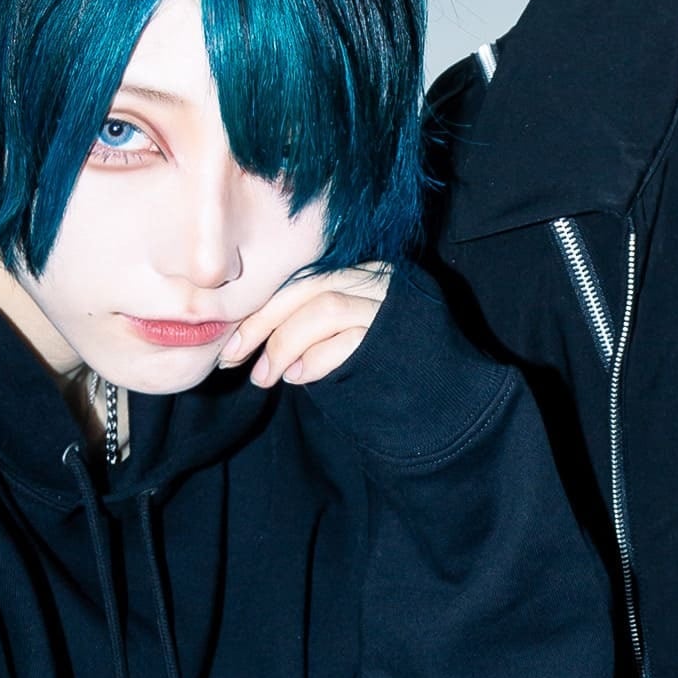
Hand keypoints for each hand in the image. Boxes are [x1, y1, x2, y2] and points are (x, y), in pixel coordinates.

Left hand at [217, 261, 390, 388]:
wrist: (445, 403)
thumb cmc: (385, 376)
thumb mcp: (341, 339)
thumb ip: (307, 328)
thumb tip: (250, 339)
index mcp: (362, 274)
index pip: (301, 282)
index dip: (261, 311)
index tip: (232, 345)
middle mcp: (379, 281)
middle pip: (308, 288)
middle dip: (263, 324)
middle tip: (234, 359)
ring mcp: (392, 306)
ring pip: (324, 308)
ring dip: (285, 344)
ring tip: (266, 377)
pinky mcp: (401, 336)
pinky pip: (348, 339)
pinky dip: (316, 359)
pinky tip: (298, 378)